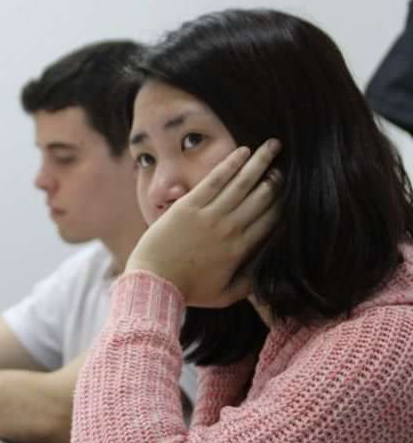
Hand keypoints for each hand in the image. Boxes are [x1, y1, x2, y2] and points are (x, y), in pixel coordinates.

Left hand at [126, 139, 281, 306]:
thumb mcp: (224, 296)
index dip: (283, 201)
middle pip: (263, 197)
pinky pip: (216, 179)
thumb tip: (265, 274)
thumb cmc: (188, 290)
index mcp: (242, 250)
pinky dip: (232, 163)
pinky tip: (243, 150)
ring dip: (260, 162)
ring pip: (243, 183)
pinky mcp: (189, 205)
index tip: (289, 190)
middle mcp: (231, 229)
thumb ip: (249, 285)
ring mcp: (210, 215)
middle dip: (276, 179)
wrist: (153, 281)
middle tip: (282, 167)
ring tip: (272, 147)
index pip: (272, 220)